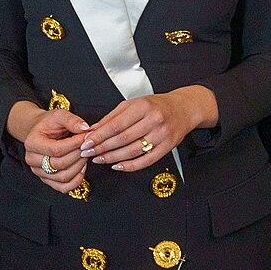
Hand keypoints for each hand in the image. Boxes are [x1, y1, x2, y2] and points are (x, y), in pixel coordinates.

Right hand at [9, 102, 89, 195]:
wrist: (40, 131)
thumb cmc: (49, 124)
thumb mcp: (59, 115)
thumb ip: (72, 120)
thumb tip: (86, 129)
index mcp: (32, 143)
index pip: (56, 149)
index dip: (75, 145)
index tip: (87, 137)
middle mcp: (32, 160)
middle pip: (60, 164)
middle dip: (79, 155)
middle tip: (88, 146)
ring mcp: (39, 172)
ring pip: (63, 177)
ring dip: (79, 167)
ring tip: (85, 155)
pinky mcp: (47, 179)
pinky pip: (63, 187)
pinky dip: (76, 180)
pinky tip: (82, 168)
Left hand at [81, 86, 218, 170]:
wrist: (183, 109)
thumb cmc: (157, 105)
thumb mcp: (133, 103)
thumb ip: (113, 116)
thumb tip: (94, 129)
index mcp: (143, 107)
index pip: (116, 124)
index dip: (99, 135)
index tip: (87, 142)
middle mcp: (154, 120)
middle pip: (123, 139)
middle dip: (102, 147)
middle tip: (88, 152)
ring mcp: (162, 135)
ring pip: (132, 151)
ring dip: (113, 157)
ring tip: (99, 159)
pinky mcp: (167, 147)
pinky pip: (146, 160)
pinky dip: (130, 166)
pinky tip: (118, 165)